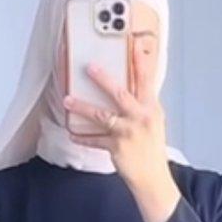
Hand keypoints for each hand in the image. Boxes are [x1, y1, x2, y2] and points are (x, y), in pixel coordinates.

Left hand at [62, 41, 180, 221]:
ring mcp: (128, 133)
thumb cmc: (151, 149)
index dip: (140, 61)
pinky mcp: (116, 147)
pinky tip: (72, 133)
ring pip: (102, 115)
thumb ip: (141, 104)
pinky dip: (82, 137)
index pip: (146, 80)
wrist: (153, 178)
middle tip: (88, 66)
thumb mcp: (152, 122)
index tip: (134, 43)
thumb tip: (127, 86)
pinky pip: (95, 139)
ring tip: (68, 100)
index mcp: (151, 108)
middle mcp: (141, 118)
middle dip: (103, 79)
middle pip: (121, 93)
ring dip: (83, 106)